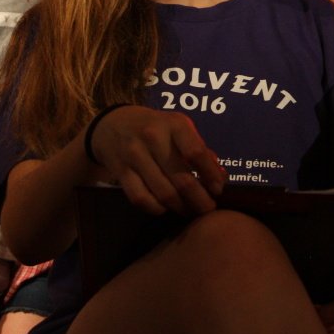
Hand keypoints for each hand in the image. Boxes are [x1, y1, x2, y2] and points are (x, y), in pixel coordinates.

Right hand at [89, 105, 226, 216]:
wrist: (113, 123)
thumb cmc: (155, 127)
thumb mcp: (179, 127)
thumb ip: (199, 149)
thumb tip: (220, 176)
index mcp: (174, 124)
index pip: (196, 153)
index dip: (210, 176)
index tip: (218, 190)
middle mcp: (154, 137)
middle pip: (181, 179)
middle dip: (199, 200)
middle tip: (208, 209)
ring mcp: (135, 154)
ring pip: (163, 193)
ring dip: (180, 207)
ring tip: (189, 210)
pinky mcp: (121, 171)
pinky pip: (141, 198)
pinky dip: (156, 208)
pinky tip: (165, 208)